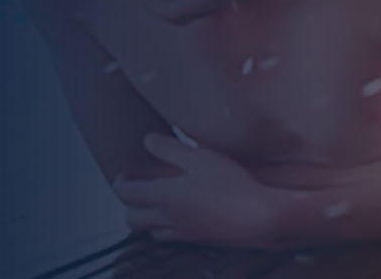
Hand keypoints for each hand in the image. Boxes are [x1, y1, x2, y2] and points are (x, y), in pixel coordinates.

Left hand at [114, 134, 285, 247]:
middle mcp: (166, 217)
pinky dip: (165, 228)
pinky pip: (170, 237)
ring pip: (148, 231)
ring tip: (157, 204)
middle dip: (128, 204)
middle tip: (137, 191)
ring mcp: (181, 231)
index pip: (126, 192)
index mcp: (163, 196)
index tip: (124, 174)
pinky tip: (181, 217)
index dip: (121, 182)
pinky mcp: (197, 240)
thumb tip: (147, 140)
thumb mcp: (201, 158)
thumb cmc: (232, 186)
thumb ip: (170, 149)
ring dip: (146, 218)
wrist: (260, 218)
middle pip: (131, 218)